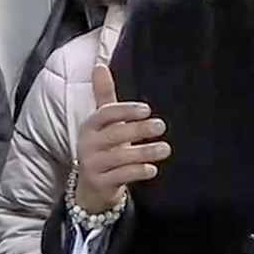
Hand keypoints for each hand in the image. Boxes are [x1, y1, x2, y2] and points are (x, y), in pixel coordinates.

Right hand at [73, 64, 171, 213]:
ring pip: (120, 157)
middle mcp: (88, 145)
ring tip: (165, 148)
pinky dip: (137, 172)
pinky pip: (121, 177)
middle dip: (139, 130)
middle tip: (161, 126)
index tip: (146, 109)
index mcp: (90, 126)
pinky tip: (152, 169)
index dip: (125, 111)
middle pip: (115, 135)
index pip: (105, 114)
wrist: (91, 189)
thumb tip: (99, 64)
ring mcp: (93, 166)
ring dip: (145, 152)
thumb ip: (104, 95)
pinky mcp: (100, 184)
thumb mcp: (103, 123)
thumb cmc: (102, 148)